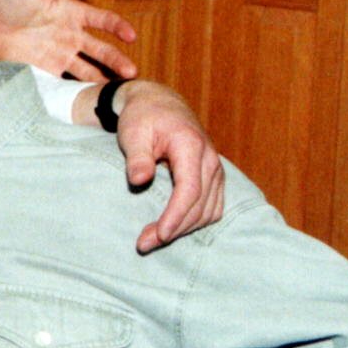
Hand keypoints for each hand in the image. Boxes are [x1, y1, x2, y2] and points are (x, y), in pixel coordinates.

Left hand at [0, 0, 137, 80]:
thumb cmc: (12, 0)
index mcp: (75, 14)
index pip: (104, 21)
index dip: (119, 27)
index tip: (131, 36)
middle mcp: (73, 37)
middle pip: (101, 50)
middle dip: (117, 61)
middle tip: (131, 73)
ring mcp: (62, 55)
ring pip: (88, 69)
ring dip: (102, 79)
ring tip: (114, 90)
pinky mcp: (47, 71)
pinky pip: (66, 82)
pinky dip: (76, 90)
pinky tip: (86, 100)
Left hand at [105, 79, 224, 251]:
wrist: (158, 104)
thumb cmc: (142, 117)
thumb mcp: (132, 131)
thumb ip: (137, 157)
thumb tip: (140, 181)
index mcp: (190, 145)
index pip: (189, 189)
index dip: (175, 215)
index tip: (158, 234)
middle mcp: (210, 159)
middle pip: (199, 205)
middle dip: (174, 228)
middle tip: (144, 243)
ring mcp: (215, 169)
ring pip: (209, 210)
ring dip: (184, 229)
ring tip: (153, 238)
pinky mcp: (214, 177)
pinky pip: (212, 207)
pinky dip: (195, 221)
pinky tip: (173, 228)